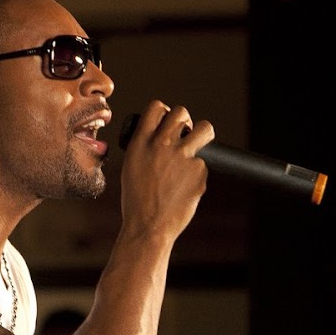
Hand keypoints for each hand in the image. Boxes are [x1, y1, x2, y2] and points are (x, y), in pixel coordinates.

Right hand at [119, 100, 213, 239]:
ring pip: (205, 130)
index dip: (164, 112)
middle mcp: (161, 145)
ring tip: (197, 148)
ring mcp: (182, 157)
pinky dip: (196, 174)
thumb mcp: (131, 169)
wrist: (148, 226)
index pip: (156, 108)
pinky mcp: (199, 170)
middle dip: (185, 121)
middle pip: (181, 113)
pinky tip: (184, 188)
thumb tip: (162, 141)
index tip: (168, 121)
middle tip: (185, 135)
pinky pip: (203, 164)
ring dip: (204, 134)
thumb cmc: (136, 202)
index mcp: (140, 144)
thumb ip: (146, 150)